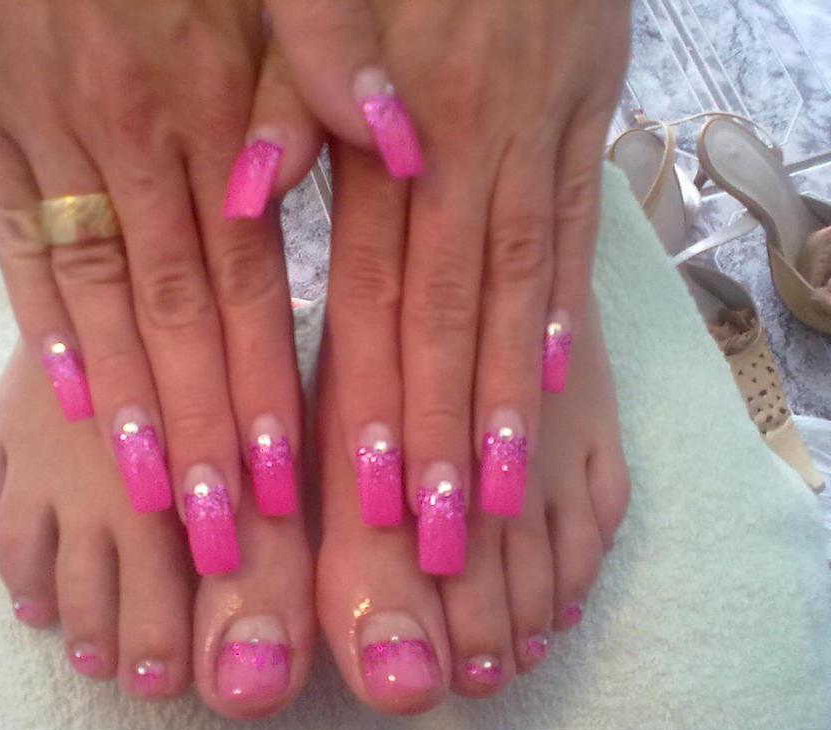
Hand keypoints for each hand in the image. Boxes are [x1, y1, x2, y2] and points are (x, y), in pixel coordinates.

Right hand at [0, 0, 319, 573]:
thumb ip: (328, 57)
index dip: (270, 379)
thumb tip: (396, 141)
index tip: (288, 476)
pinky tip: (71, 402)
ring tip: (155, 497)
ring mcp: (50, 128)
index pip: (253, 275)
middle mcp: (138, 130)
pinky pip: (15, 239)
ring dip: (130, 402)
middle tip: (226, 531)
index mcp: (221, 99)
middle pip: (178, 309)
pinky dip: (44, 324)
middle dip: (206, 427)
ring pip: (99, 291)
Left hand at [269, 0, 628, 569]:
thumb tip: (257, 187)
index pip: (386, 288)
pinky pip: (574, 232)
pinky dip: (562, 314)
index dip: (380, 396)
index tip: (373, 491)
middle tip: (433, 536)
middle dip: (444, 435)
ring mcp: (541, 134)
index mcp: (402, 119)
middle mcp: (477, 144)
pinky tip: (549, 386)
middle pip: (456, 315)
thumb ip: (295, 80)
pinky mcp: (585, 116)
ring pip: (523, 292)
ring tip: (495, 499)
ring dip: (509, 403)